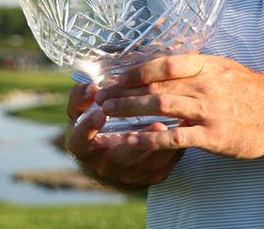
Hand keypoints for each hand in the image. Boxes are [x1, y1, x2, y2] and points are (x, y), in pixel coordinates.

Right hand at [65, 81, 182, 187]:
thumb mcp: (85, 110)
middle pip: (117, 159)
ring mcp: (129, 173)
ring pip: (145, 165)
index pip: (80, 142)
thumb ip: (82, 97)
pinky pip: (163, 167)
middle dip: (134, 143)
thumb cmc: (99, 123)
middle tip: (153, 123)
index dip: (87, 129)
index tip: (100, 112)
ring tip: (169, 127)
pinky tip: (184, 131)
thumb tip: (92, 87)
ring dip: (159, 147)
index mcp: (85, 148)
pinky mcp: (150, 176)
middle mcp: (105, 165)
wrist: (119, 148)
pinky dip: (174, 151)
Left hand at [92, 55, 263, 159]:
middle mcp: (206, 84)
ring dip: (129, 110)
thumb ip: (200, 69)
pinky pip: (172, 137)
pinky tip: (129, 142)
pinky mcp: (211, 135)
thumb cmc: (255, 93)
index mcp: (208, 66)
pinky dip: (147, 139)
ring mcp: (208, 110)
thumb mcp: (228, 70)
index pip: (164, 63)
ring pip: (160, 107)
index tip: (116, 76)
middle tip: (101, 97)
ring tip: (106, 114)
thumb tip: (169, 66)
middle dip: (124, 91)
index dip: (136, 70)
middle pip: (156, 85)